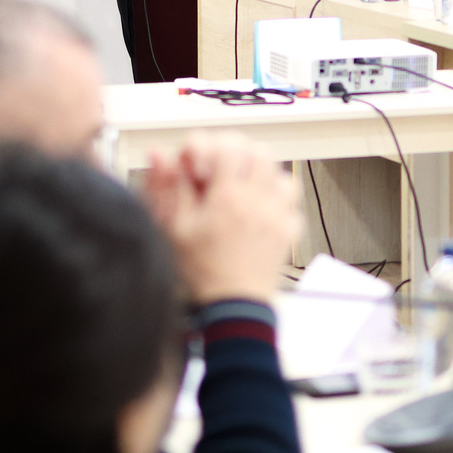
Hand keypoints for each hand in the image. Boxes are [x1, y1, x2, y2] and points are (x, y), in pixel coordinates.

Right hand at [141, 133, 299, 306]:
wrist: (233, 306)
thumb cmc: (203, 273)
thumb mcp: (174, 228)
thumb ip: (169, 187)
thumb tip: (160, 156)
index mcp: (227, 197)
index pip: (228, 147)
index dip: (211, 148)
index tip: (200, 165)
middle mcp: (257, 201)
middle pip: (258, 151)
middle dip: (237, 153)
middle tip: (221, 168)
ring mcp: (276, 214)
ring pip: (280, 172)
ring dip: (261, 172)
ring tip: (243, 185)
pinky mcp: (287, 230)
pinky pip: (292, 201)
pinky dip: (279, 197)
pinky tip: (262, 207)